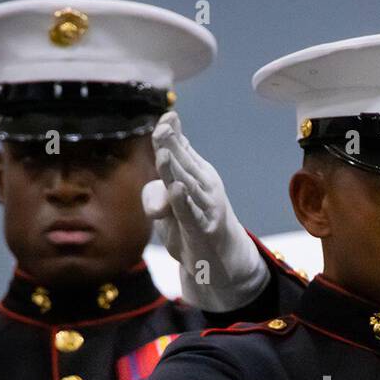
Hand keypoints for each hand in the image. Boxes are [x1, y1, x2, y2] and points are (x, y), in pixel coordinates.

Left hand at [142, 111, 267, 311]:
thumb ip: (159, 188)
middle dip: (172, 145)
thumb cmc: (192, 229)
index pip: (183, 151)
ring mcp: (206, 209)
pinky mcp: (201, 231)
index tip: (167, 116)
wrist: (220, 262)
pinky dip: (182, 202)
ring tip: (164, 152)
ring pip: (186, 186)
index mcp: (198, 176)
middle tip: (162, 127)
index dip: (173, 133)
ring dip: (175, 170)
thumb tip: (163, 166)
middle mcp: (205, 188)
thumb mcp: (172, 204)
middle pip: (184, 164)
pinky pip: (189, 215)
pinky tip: (176, 188)